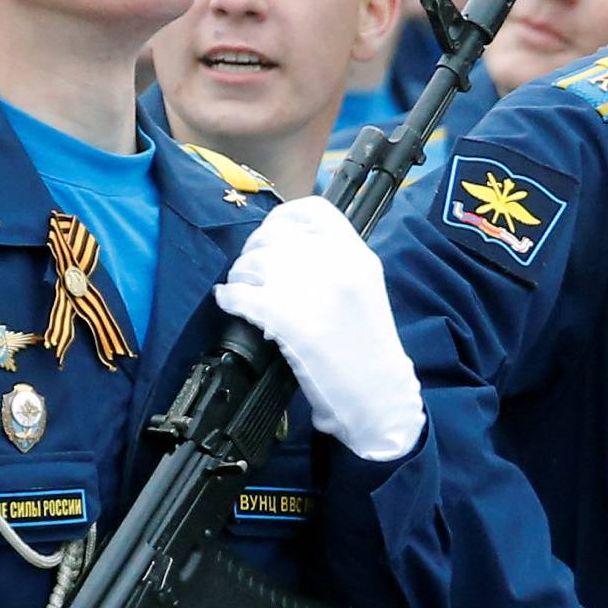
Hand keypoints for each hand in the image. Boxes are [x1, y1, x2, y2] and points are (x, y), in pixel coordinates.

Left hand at [213, 196, 425, 461]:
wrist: (379, 396)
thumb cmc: (368, 349)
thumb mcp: (362, 290)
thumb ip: (333, 263)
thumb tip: (285, 251)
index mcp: (355, 253)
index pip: (311, 211)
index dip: (281, 220)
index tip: (270, 236)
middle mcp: (334, 263)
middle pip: (273, 237)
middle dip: (254, 252)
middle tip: (250, 272)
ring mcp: (311, 289)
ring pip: (253, 263)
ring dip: (240, 276)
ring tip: (242, 291)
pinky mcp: (288, 319)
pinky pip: (241, 295)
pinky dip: (229, 298)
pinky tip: (230, 303)